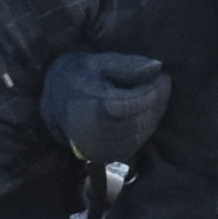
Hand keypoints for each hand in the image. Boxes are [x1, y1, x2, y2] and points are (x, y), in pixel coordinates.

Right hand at [42, 46, 172, 163]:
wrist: (54, 104)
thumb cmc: (77, 77)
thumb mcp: (98, 63)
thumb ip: (127, 65)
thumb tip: (158, 66)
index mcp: (97, 107)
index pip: (138, 101)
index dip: (157, 89)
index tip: (164, 76)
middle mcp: (100, 132)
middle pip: (143, 118)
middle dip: (158, 101)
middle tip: (162, 84)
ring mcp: (103, 148)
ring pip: (142, 132)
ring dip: (154, 114)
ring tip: (154, 96)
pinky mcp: (106, 155)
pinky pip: (136, 142)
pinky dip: (145, 127)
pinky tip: (144, 112)